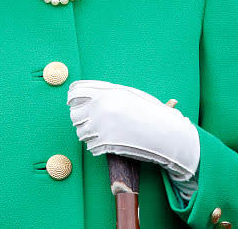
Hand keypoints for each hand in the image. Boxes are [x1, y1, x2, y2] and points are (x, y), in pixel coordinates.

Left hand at [67, 79, 199, 180]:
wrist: (165, 131)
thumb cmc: (149, 111)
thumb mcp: (129, 95)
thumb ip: (108, 93)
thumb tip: (87, 93)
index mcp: (106, 91)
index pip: (75, 92)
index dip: (73, 98)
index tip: (74, 102)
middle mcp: (100, 106)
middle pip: (74, 113)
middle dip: (80, 118)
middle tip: (89, 121)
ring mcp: (101, 125)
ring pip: (80, 131)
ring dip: (87, 133)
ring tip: (100, 133)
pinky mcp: (104, 143)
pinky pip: (90, 146)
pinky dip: (96, 146)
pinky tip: (106, 143)